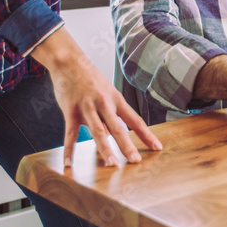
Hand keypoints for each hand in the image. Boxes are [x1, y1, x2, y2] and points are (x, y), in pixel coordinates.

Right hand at [30, 29, 162, 167]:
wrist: (69, 61)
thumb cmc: (90, 78)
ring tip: (112, 164)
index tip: (157, 148)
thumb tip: (112, 135)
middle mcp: (104, 103)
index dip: (147, 135)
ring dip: (105, 149)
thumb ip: (109, 114)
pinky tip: (69, 164)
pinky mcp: (70, 110)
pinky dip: (69, 150)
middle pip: (118, 128)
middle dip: (127, 145)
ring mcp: (87, 107)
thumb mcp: (106, 92)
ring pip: (98, 131)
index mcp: (116, 99)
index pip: (135, 120)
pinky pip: (70, 134)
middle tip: (135, 161)